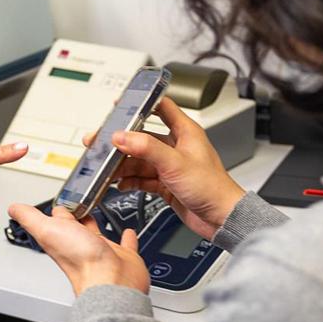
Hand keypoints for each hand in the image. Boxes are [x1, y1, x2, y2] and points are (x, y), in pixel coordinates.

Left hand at [8, 204, 150, 294]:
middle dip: (75, 215)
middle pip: (75, 227)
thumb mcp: (47, 230)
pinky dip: (126, 237)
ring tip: (96, 210)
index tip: (56, 201)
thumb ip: (30, 218)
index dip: (55, 210)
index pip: (56, 221)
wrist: (110, 281)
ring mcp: (102, 251)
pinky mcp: (123, 256)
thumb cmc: (80, 261)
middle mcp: (81, 246)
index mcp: (62, 238)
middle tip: (77, 202)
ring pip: (97, 234)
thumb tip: (13, 208)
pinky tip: (127, 231)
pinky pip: (125, 244)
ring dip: (95, 223)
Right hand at [87, 97, 244, 238]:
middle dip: (121, 141)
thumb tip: (122, 136)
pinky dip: (130, 180)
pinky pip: (142, 178)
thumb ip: (146, 148)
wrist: (221, 218)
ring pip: (139, 160)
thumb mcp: (175, 163)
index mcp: (185, 132)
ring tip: (106, 168)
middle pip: (142, 137)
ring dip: (122, 164)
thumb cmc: (212, 188)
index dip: (141, 103)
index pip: (161, 107)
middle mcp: (176, 146)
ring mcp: (170, 166)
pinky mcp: (166, 183)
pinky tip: (120, 183)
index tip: (121, 103)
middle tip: (101, 142)